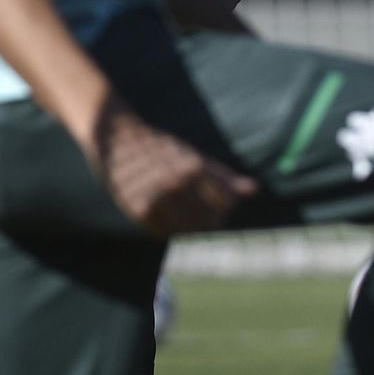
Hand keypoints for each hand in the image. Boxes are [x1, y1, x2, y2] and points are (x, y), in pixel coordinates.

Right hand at [89, 98, 258, 236]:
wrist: (118, 142)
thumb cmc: (163, 150)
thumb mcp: (194, 157)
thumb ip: (224, 177)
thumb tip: (255, 189)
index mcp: (194, 166)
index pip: (226, 202)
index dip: (227, 207)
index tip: (223, 205)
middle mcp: (176, 182)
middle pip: (209, 219)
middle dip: (213, 220)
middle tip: (207, 215)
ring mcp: (157, 197)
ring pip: (188, 229)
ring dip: (193, 228)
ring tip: (189, 217)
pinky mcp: (139, 210)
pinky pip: (164, 233)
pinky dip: (171, 230)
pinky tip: (170, 219)